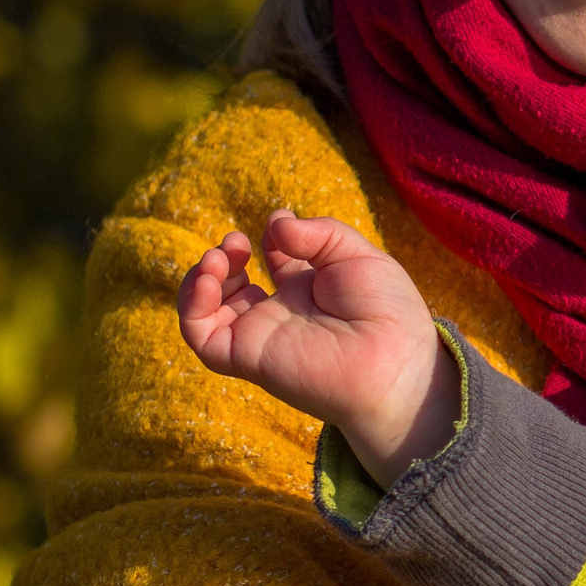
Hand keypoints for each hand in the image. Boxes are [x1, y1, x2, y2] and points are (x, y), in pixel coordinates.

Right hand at [176, 209, 456, 484]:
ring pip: (210, 311)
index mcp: (314, 291)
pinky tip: (208, 279)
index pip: (279, 261)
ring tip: (219, 256)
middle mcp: (285, 314)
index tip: (279, 226)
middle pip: (237, 284)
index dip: (273, 239)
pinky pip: (201, 336)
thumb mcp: (357, 256)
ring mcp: (262, 335)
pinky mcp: (245, 355)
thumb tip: (275, 222)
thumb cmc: (387, 312)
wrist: (392, 363)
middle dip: (228, 256)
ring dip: (203, 277)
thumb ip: (317, 234)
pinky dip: (192, 306)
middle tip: (237, 242)